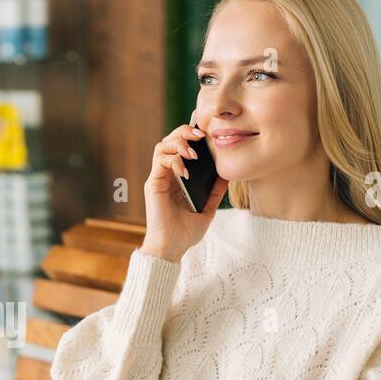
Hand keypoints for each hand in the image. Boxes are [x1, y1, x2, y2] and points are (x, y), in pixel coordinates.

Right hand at [142, 114, 229, 261]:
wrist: (172, 247)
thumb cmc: (186, 232)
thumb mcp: (208, 209)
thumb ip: (215, 191)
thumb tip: (227, 174)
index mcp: (178, 177)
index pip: (182, 146)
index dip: (192, 135)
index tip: (208, 135)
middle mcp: (167, 174)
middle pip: (170, 139)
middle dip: (185, 132)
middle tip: (200, 136)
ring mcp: (159, 177)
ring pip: (162, 145)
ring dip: (178, 143)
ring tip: (193, 154)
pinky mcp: (153, 183)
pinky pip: (159, 161)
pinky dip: (173, 160)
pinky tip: (185, 171)